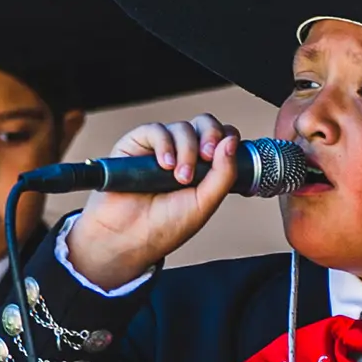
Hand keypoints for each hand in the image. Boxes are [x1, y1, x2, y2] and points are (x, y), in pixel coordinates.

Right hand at [62, 115, 245, 289]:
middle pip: (204, 124)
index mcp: (203, 167)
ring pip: (182, 128)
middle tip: (207, 156)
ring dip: (187, 150)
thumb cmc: (165, 226)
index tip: (221, 157)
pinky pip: (155, 130)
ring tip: (180, 178)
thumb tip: (232, 140)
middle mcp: (182, 153)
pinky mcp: (136, 144)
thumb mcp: (205, 203)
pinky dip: (164, 144)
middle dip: (210, 135)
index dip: (225, 138)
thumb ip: (224, 173)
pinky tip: (165, 165)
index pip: (221, 137)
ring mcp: (160, 147)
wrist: (129, 237)